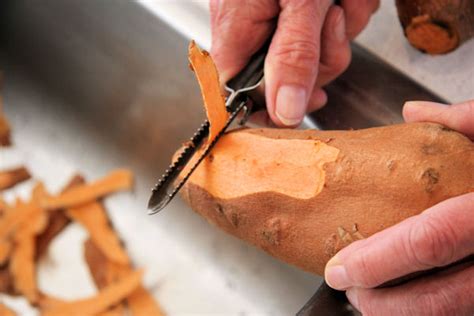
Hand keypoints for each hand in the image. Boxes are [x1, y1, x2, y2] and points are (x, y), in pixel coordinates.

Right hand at [210, 0, 378, 126]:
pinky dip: (344, 14)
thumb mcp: (301, 2)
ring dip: (341, 31)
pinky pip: (323, 32)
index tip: (302, 105)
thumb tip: (284, 112)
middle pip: (286, 79)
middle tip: (333, 24)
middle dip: (323, 58)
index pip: (237, 94)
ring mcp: (272, 18)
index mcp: (236, 30)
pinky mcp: (294, 9)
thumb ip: (293, 57)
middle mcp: (249, 28)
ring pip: (313, 56)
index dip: (270, 108)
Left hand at [324, 100, 473, 314]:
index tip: (339, 270)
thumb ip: (469, 121)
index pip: (429, 241)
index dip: (378, 261)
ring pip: (460, 315)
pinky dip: (441, 314)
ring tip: (373, 305)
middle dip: (386, 304)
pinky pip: (473, 312)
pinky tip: (416, 305)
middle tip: (351, 294)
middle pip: (442, 298)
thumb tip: (415, 112)